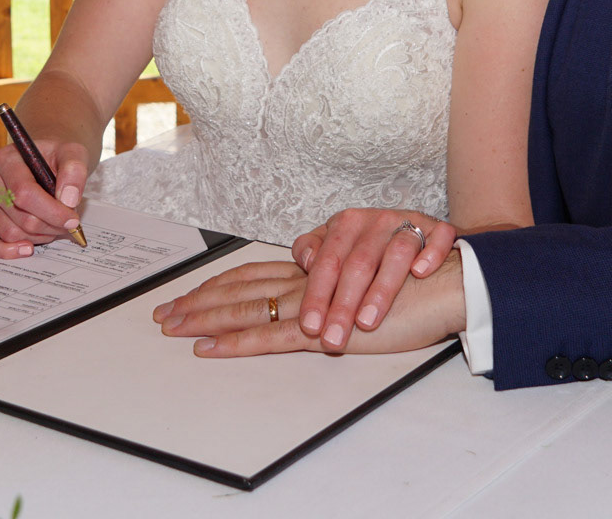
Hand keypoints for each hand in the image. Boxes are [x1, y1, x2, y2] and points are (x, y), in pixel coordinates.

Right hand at [0, 137, 89, 257]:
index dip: (52, 211)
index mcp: (7, 160)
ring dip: (38, 237)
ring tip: (51, 226)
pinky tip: (27, 248)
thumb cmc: (55, 158)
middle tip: (67, 225)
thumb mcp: (71, 153)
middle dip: (50, 226)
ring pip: (10, 234)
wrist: (42, 161)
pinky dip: (7, 251)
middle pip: (20, 217)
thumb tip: (68, 199)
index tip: (72, 220)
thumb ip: (74, 171)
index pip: (24, 192)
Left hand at [152, 253, 466, 356]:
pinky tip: (212, 348)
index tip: (182, 299)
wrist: (449, 283)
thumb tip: (310, 306)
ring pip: (253, 309)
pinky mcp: (332, 326)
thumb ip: (332, 286)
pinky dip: (239, 343)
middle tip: (162, 317)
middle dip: (199, 303)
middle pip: (241, 286)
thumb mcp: (362, 283)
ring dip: (212, 323)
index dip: (215, 285)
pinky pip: (275, 336)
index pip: (252, 271)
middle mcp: (309, 276)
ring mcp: (317, 301)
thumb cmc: (412, 285)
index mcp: (315, 263)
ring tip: (175, 332)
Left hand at [288, 209, 457, 350]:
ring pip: (396, 253)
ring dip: (381, 288)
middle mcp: (376, 221)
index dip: (316, 294)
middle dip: (344, 304)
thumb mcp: (337, 246)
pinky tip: (420, 273)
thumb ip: (313, 251)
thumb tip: (306, 263)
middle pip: (358, 263)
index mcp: (346, 223)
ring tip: (367, 322)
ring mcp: (408, 223)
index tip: (310, 326)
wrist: (418, 235)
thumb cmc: (371, 248)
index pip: (327, 260)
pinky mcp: (438, 229)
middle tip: (334, 337)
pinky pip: (437, 238)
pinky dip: (430, 253)